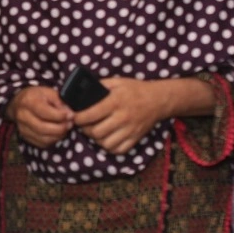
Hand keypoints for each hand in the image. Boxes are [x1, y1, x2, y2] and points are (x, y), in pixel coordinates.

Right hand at [6, 85, 72, 147]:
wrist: (20, 103)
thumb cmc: (37, 96)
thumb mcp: (49, 92)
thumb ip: (60, 102)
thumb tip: (70, 114)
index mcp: (28, 101)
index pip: (45, 112)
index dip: (60, 116)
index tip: (70, 115)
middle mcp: (23, 116)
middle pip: (43, 128)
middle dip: (60, 128)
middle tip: (70, 124)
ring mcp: (22, 128)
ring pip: (43, 138)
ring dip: (58, 135)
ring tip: (65, 128)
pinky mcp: (26, 137)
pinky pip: (42, 143)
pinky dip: (53, 140)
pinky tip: (58, 133)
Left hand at [72, 77, 214, 154]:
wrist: (158, 100)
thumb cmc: (135, 89)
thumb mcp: (117, 82)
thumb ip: (99, 86)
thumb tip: (81, 92)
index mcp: (115, 102)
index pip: (90, 114)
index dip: (78, 118)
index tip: (75, 116)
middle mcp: (122, 117)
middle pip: (96, 132)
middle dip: (85, 129)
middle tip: (84, 124)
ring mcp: (130, 130)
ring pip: (105, 143)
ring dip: (97, 139)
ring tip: (95, 132)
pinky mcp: (135, 138)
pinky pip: (118, 150)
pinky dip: (110, 147)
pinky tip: (107, 138)